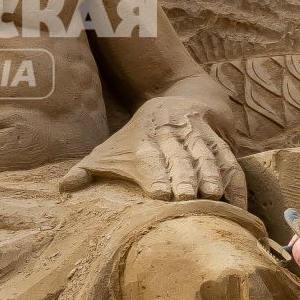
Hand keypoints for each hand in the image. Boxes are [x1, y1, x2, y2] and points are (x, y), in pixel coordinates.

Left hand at [59, 96, 246, 207]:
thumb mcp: (112, 146)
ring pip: (207, 155)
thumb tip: (63, 189)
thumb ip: (88, 169)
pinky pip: (231, 161)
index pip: (151, 158)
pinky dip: (236, 182)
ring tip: (214, 196)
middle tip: (188, 198)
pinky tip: (237, 204)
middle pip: (180, 156)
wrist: (179, 95)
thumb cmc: (140, 134)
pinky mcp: (221, 139)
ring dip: (211, 175)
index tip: (159, 195)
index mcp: (145, 138)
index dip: (156, 175)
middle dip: (184, 176)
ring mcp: (199, 135)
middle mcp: (172, 134)